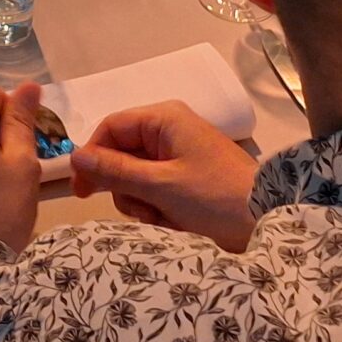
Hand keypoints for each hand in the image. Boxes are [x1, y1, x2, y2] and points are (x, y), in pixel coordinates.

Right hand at [68, 100, 259, 251]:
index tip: (81, 190)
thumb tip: (74, 156)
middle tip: (142, 210)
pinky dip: (158, 209)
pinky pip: (155, 191)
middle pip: (121, 155)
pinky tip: (174, 222)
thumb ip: (115, 170)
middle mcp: (169, 132)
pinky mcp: (186, 181)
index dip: (92, 156)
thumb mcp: (160, 185)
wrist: (268, 222)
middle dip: (126, 188)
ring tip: (163, 218)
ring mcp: (179, 157)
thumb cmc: (214, 196)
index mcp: (164, 119)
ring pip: (135, 178)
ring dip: (142, 203)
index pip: (111, 128)